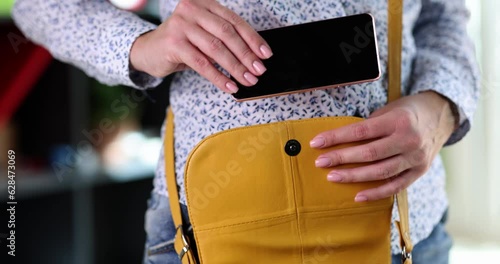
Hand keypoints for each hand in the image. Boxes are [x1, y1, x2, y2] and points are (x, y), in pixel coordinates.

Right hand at [129, 0, 272, 92]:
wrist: (147, 51)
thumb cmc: (181, 44)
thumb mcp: (203, 34)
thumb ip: (223, 39)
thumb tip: (254, 58)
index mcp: (205, 4)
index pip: (234, 21)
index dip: (253, 38)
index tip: (265, 54)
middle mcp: (193, 9)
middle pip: (227, 34)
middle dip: (246, 55)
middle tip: (259, 71)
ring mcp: (181, 25)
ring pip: (216, 49)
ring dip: (235, 68)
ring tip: (247, 81)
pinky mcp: (174, 43)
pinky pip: (202, 63)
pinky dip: (218, 76)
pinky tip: (229, 86)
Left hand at [310, 91, 456, 201]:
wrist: (440, 116)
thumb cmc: (407, 111)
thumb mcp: (388, 110)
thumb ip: (368, 126)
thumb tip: (339, 141)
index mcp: (398, 121)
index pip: (361, 131)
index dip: (337, 137)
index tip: (317, 142)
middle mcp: (408, 140)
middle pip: (369, 153)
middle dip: (341, 158)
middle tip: (321, 162)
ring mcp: (415, 158)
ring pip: (380, 172)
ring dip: (354, 176)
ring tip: (333, 177)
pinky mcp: (419, 171)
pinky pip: (395, 186)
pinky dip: (376, 193)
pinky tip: (358, 196)